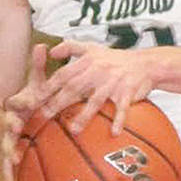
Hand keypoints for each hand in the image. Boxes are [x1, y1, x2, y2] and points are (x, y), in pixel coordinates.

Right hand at [0, 41, 54, 180]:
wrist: (23, 108)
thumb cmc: (35, 95)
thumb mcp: (38, 81)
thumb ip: (39, 65)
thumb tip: (42, 45)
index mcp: (17, 106)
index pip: (15, 107)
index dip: (15, 113)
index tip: (18, 120)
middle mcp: (11, 123)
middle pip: (7, 134)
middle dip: (9, 144)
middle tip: (13, 152)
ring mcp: (11, 138)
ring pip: (6, 153)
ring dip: (7, 167)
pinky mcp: (14, 152)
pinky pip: (11, 166)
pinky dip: (10, 178)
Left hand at [30, 39, 160, 135]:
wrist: (145, 63)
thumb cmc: (116, 58)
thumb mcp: (92, 47)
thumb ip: (70, 47)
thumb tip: (50, 51)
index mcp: (88, 61)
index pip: (64, 74)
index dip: (48, 87)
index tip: (35, 99)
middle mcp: (99, 71)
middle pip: (75, 88)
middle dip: (58, 102)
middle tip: (44, 116)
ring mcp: (114, 83)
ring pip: (96, 100)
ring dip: (84, 116)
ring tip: (73, 130)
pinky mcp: (128, 92)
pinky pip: (122, 108)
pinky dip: (119, 120)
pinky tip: (113, 133)